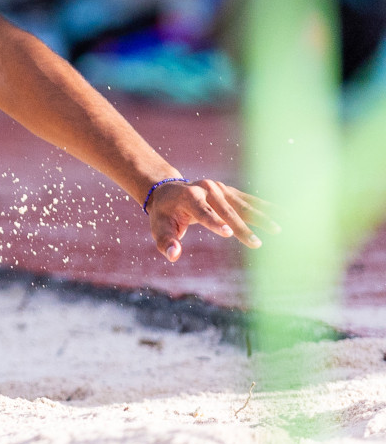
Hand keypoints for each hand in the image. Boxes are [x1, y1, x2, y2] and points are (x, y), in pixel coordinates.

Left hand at [147, 178, 277, 262]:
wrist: (170, 191)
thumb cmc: (164, 214)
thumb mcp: (158, 228)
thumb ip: (165, 242)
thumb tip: (173, 255)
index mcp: (188, 196)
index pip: (202, 211)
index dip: (214, 222)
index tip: (228, 233)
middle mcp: (206, 189)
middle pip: (226, 211)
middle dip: (242, 228)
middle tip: (256, 244)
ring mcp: (220, 188)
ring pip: (243, 205)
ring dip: (261, 217)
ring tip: (279, 229)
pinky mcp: (230, 191)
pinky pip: (250, 201)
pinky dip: (267, 208)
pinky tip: (285, 214)